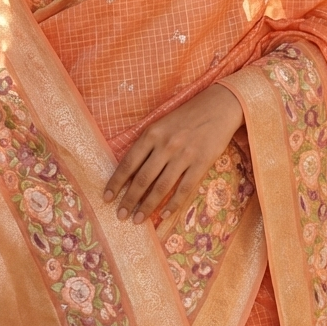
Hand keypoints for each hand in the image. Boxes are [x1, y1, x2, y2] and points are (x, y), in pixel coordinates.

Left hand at [104, 83, 243, 224]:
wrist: (219, 106)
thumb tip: (130, 171)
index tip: (107, 197)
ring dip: (148, 206)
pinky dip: (173, 204)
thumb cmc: (187, 116)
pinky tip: (164, 214)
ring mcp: (184, 155)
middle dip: (129, 200)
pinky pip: (184, 188)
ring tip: (138, 220)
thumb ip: (147, 144)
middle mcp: (166, 145)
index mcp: (152, 134)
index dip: (116, 182)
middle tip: (121, 215)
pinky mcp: (202, 163)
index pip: (128, 163)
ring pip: (161, 187)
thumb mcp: (161, 124)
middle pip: (143, 178)